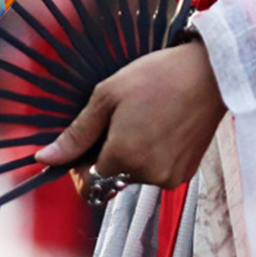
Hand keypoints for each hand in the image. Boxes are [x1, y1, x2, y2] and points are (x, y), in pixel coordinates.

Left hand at [34, 38, 226, 194]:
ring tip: (144, 118)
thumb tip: (45, 158)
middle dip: (107, 155)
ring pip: (133, 176)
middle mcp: (147, 176)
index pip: (87, 182)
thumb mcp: (108, 96)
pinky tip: (161, 126)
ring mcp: (169, 177)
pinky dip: (151, 156)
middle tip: (119, 119)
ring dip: (130, 155)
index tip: (88, 141)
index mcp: (124, 157)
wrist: (211, 74)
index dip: (80, 164)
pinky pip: (155, 172)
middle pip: (110, 178)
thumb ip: (77, 133)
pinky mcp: (185, 173)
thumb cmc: (157, 77)